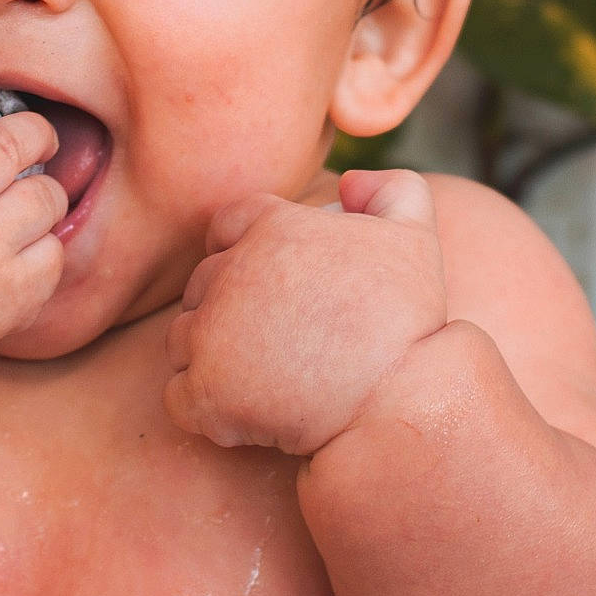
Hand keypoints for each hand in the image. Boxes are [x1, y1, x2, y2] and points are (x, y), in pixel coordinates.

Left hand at [162, 168, 447, 454]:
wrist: (399, 404)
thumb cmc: (408, 325)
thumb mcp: (416, 238)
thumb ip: (392, 189)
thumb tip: (350, 181)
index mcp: (272, 227)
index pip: (226, 226)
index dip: (242, 252)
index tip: (270, 287)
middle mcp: (230, 273)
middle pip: (203, 285)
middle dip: (229, 310)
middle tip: (277, 342)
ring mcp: (210, 334)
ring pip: (185, 338)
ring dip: (214, 358)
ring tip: (266, 380)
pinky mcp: (202, 392)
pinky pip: (179, 396)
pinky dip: (206, 408)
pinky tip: (250, 414)